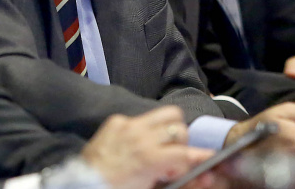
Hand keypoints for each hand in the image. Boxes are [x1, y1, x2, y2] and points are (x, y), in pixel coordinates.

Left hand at [81, 106, 213, 188]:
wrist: (84, 185)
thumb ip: (180, 181)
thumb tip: (206, 177)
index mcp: (149, 158)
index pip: (186, 153)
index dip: (200, 157)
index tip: (210, 157)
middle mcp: (140, 136)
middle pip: (179, 127)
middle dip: (181, 144)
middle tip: (172, 159)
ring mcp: (127, 125)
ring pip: (165, 114)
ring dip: (168, 129)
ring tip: (161, 146)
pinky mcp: (115, 121)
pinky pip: (140, 118)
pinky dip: (144, 130)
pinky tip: (136, 145)